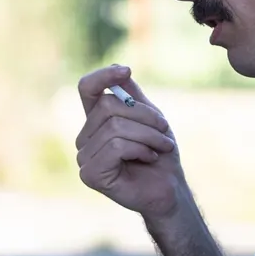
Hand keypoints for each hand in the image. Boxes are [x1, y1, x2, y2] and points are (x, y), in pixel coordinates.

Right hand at [75, 65, 183, 218]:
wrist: (170, 188)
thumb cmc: (160, 154)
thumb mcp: (149, 118)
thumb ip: (132, 96)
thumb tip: (117, 66)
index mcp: (95, 121)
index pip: (87, 88)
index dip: (102, 75)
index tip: (126, 71)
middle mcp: (84, 138)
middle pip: (107, 106)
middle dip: (144, 116)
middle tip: (164, 131)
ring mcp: (84, 157)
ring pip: (114, 127)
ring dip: (147, 135)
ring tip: (161, 147)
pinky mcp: (90, 175)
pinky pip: (116, 147)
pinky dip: (140, 150)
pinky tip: (148, 159)